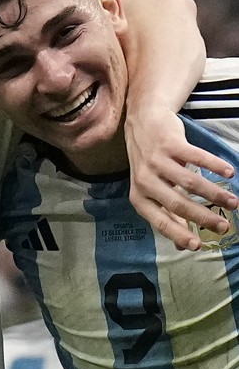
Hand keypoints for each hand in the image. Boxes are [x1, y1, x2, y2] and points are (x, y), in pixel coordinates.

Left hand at [125, 108, 236, 250]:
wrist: (142, 121)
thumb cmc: (149, 162)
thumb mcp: (151, 189)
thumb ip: (166, 214)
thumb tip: (181, 246)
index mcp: (139, 197)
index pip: (159, 221)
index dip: (178, 234)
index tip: (198, 246)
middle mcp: (144, 181)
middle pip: (177, 204)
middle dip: (204, 217)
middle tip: (225, 226)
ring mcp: (155, 161)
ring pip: (190, 183)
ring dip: (215, 194)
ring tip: (234, 201)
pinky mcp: (169, 144)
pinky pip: (196, 157)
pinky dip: (215, 165)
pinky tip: (229, 173)